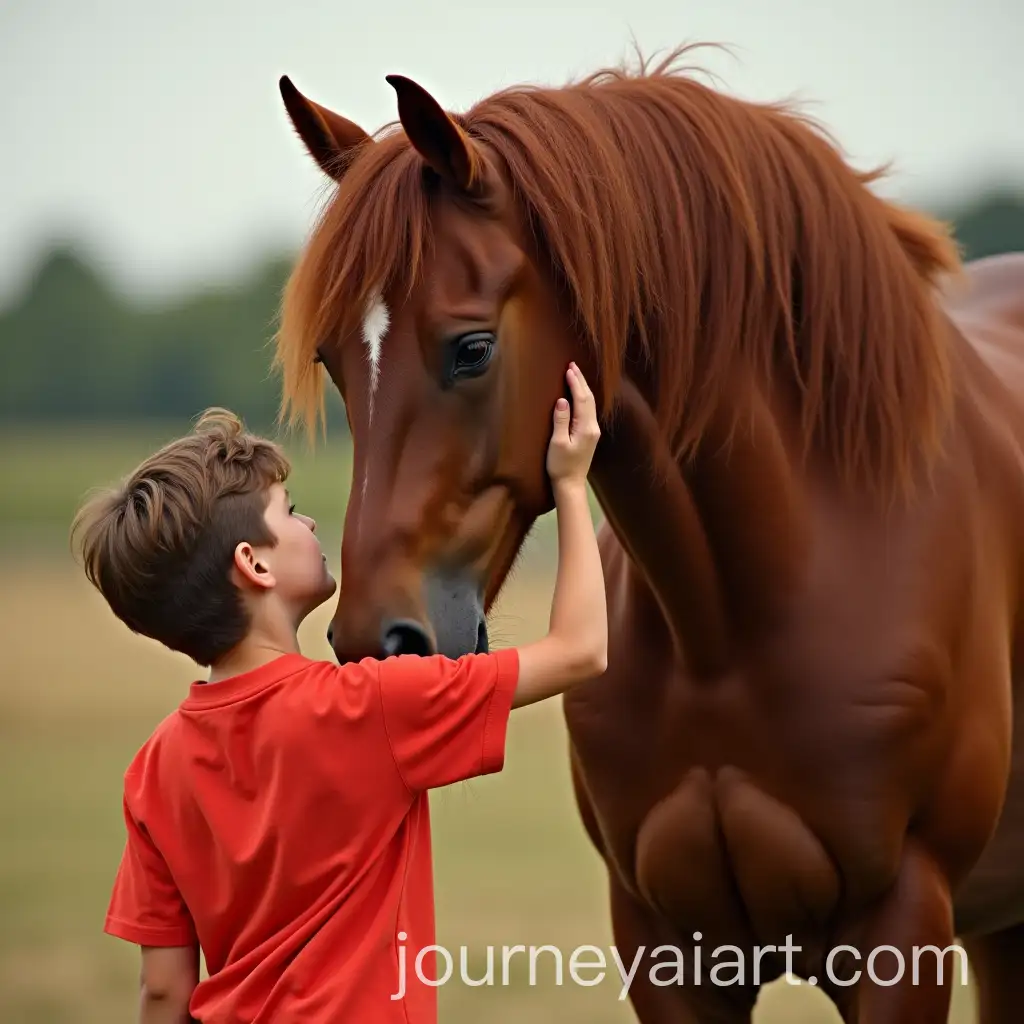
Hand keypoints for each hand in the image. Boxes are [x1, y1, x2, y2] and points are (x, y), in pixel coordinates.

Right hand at [546, 362, 599, 486]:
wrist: (570, 484)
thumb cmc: (561, 466)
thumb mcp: (557, 443)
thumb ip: (561, 421)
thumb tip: (562, 401)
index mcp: (586, 428)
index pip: (582, 399)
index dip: (576, 383)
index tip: (569, 369)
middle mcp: (593, 427)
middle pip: (589, 399)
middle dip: (581, 381)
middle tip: (572, 365)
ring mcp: (593, 431)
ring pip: (590, 404)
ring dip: (583, 388)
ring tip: (575, 375)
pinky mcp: (589, 435)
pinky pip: (588, 410)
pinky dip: (583, 398)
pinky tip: (578, 394)